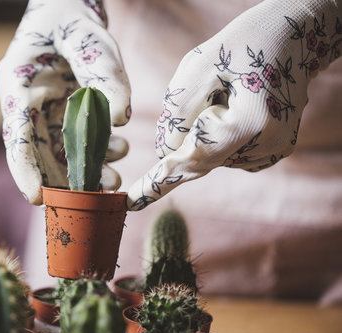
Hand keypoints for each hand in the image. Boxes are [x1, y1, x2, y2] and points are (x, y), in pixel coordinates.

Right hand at [0, 0, 130, 204]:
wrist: (67, 12)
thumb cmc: (72, 20)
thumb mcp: (90, 39)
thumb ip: (104, 73)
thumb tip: (121, 119)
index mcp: (17, 82)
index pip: (16, 131)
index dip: (23, 167)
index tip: (36, 196)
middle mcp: (26, 104)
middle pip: (36, 152)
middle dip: (62, 179)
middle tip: (91, 199)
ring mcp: (43, 112)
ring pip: (57, 153)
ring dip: (83, 171)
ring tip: (113, 181)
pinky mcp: (60, 116)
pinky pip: (74, 143)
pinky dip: (95, 154)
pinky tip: (118, 153)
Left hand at [128, 0, 340, 209]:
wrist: (293, 39)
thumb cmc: (244, 43)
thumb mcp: (200, 66)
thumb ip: (178, 111)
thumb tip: (167, 153)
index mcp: (253, 122)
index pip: (195, 156)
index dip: (160, 179)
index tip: (131, 201)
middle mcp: (268, 145)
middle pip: (201, 154)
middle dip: (192, 128)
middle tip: (217, 91)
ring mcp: (273, 151)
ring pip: (212, 153)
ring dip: (209, 126)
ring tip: (237, 92)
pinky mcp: (272, 152)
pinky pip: (226, 151)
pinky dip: (221, 133)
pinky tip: (240, 107)